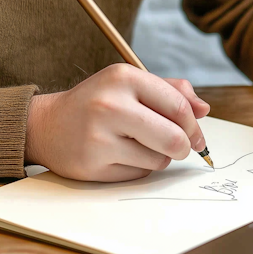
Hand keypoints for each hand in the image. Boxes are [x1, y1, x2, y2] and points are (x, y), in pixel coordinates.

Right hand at [24, 64, 210, 181]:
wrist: (47, 125)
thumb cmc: (98, 102)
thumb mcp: (131, 84)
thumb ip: (170, 91)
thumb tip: (204, 109)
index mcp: (123, 77)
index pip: (178, 106)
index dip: (195, 126)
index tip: (197, 136)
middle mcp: (110, 105)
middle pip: (173, 138)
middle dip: (184, 147)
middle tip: (180, 148)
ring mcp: (98, 137)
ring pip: (158, 160)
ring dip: (159, 158)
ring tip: (140, 146)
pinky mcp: (92, 166)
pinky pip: (138, 175)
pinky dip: (138, 169)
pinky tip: (121, 156)